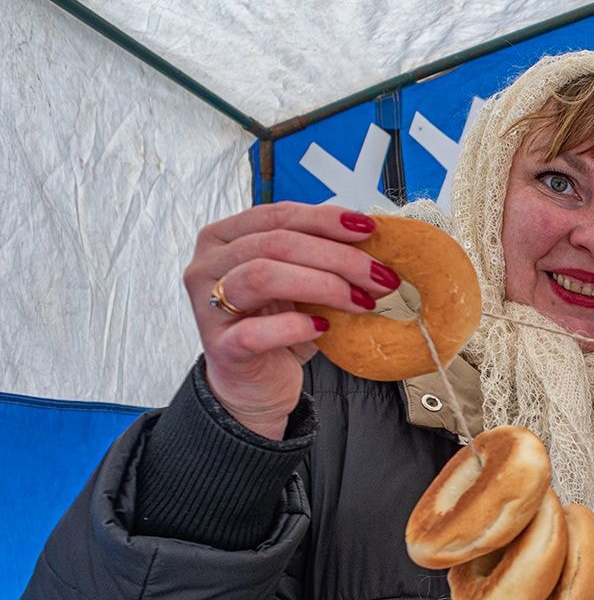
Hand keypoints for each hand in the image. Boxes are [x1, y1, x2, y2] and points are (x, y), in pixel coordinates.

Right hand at [182, 203, 396, 438]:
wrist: (257, 383)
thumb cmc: (277, 327)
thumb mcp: (302, 284)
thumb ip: (321, 258)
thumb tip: (373, 242)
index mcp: (225, 238)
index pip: (277, 215)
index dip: (324, 219)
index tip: (368, 229)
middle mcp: (208, 265)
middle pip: (275, 244)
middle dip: (337, 257)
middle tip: (380, 276)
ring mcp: (208, 305)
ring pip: (263, 276)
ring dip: (323, 286)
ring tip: (362, 302)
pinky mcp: (221, 347)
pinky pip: (257, 331)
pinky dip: (296, 326)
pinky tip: (323, 328)